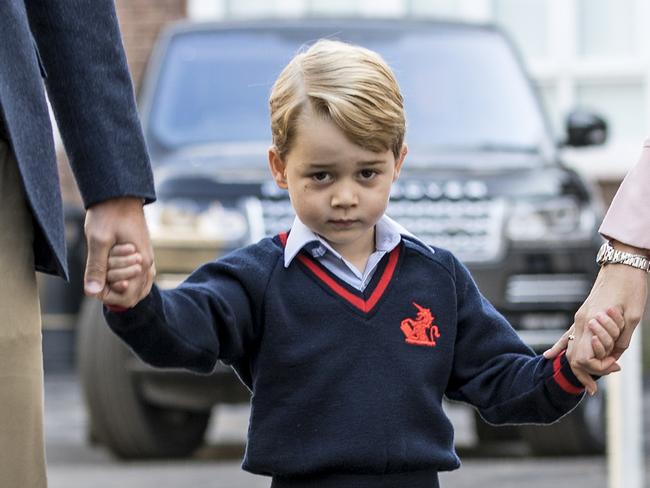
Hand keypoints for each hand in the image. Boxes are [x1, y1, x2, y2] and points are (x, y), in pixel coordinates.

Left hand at [84, 197, 154, 307]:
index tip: (96, 278)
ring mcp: (147, 259)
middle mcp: (148, 264)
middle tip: (104, 265)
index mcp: (141, 263)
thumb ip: (96, 268)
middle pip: (133, 295)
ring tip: (106, 266)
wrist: (120, 194)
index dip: (108, 294)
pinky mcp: (143, 254)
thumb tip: (92, 292)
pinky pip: (138, 277)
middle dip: (113, 287)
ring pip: (138, 287)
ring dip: (119, 282)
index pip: (128, 297)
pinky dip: (124, 277)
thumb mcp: (98, 241)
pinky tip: (112, 268)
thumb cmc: (109, 214)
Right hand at [545, 246, 646, 391]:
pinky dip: (559, 347)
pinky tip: (548, 356)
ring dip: (578, 365)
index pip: (584, 356)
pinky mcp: (583, 314)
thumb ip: (621, 339)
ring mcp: (579, 317)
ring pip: (569, 347)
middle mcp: (581, 321)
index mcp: (592, 321)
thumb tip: (614, 355)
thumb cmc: (631, 288)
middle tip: (594, 387)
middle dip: (584, 374)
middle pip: (573, 356)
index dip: (598, 368)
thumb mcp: (633, 318)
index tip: (614, 367)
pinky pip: (567, 335)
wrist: (624, 264)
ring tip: (586, 382)